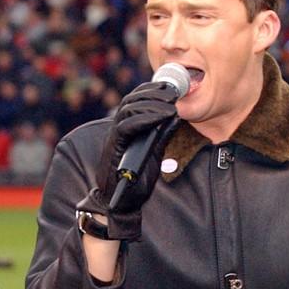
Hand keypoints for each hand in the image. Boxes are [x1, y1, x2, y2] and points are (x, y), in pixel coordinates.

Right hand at [76, 83, 179, 239]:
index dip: (150, 90)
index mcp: (125, 129)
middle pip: (130, 100)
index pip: (134, 101)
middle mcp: (117, 130)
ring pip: (128, 109)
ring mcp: (114, 138)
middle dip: (152, 92)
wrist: (122, 203)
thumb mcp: (154, 152)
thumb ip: (161, 135)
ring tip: (171, 103)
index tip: (168, 86)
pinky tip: (161, 116)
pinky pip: (127, 126)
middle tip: (173, 92)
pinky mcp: (114, 147)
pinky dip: (145, 118)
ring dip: (151, 103)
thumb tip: (175, 118)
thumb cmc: (135, 180)